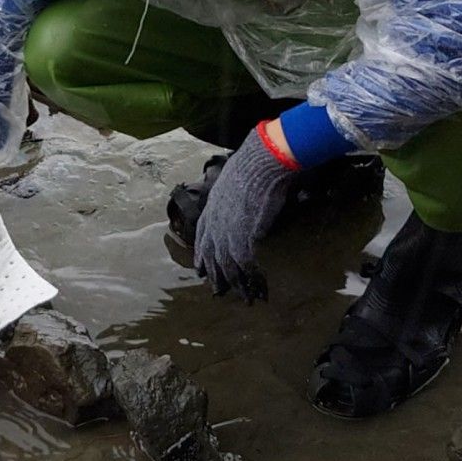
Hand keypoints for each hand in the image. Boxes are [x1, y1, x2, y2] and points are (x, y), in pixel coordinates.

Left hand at [192, 126, 302, 301]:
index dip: (201, 254)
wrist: (261, 163)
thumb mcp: (235, 179)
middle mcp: (215, 222)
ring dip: (236, 283)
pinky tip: (258, 287)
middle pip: (212, 256)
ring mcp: (227, 232)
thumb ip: (235, 195)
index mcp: (211, 207)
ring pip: (227, 265)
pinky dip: (253, 279)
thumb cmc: (253, 165)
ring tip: (244, 297)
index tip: (200, 269)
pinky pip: (245, 266)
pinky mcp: (244, 238)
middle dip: (215, 275)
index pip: (201, 237)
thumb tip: (245, 198)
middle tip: (219, 291)